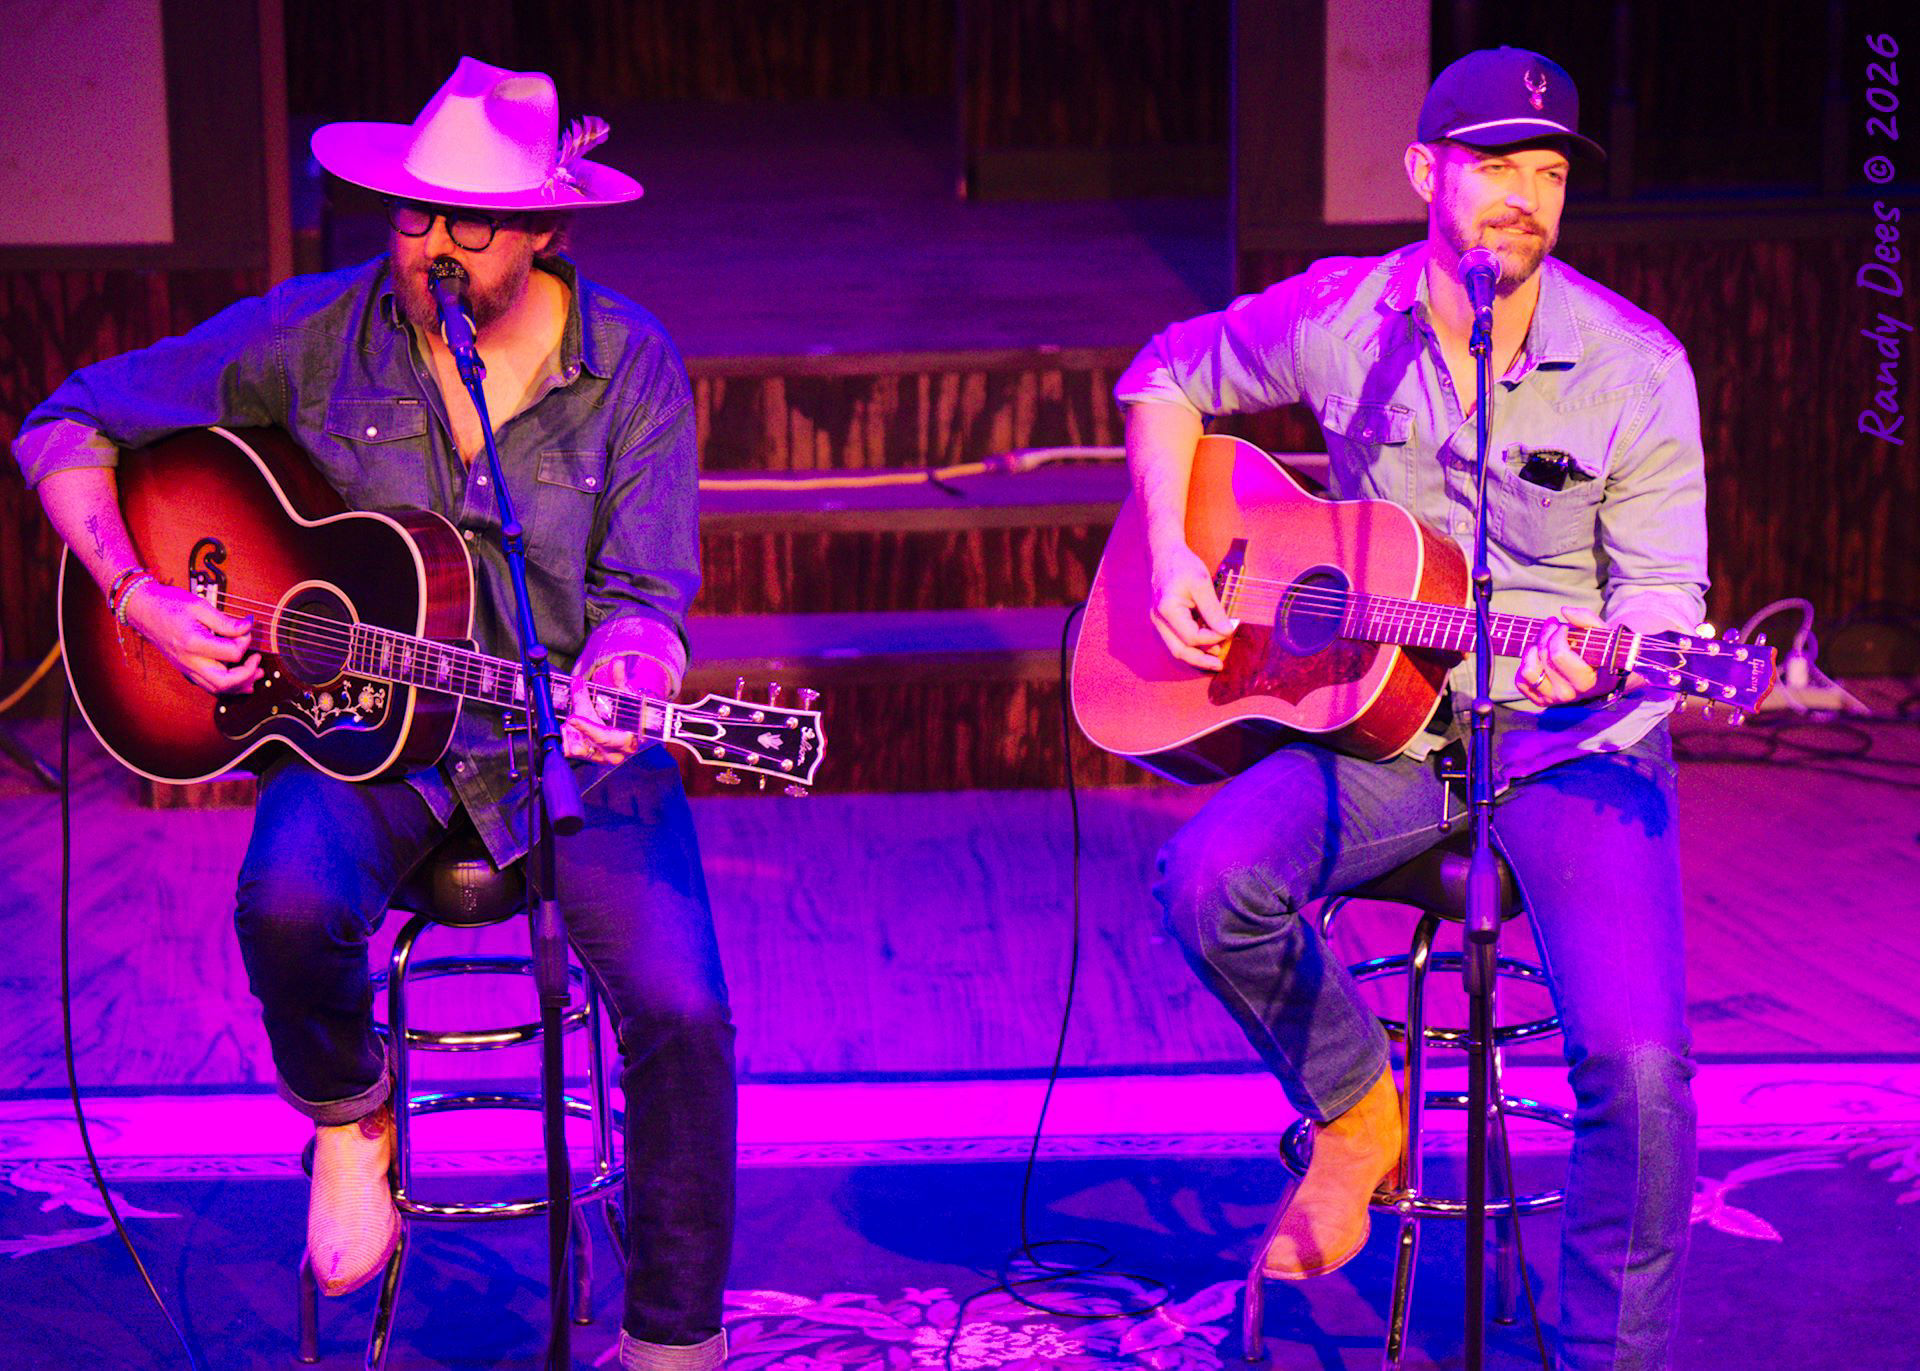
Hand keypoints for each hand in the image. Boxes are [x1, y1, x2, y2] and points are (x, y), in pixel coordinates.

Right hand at [121, 580, 261, 693]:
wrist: (143, 609)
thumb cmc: (169, 604)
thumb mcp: (200, 606)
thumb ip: (225, 621)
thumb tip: (248, 627)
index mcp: (193, 643)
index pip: (231, 653)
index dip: (245, 641)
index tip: (246, 629)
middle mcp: (189, 661)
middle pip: (224, 682)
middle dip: (247, 674)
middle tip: (257, 659)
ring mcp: (186, 668)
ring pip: (217, 689)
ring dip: (241, 685)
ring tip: (257, 673)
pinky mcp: (186, 669)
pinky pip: (209, 685)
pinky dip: (228, 685)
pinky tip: (241, 679)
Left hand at [561, 652, 666, 764]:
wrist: (628, 731)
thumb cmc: (629, 713)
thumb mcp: (625, 696)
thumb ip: (620, 679)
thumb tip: (618, 661)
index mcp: (628, 742)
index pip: (605, 737)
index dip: (588, 728)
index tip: (572, 717)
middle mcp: (613, 755)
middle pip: (588, 745)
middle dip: (578, 727)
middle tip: (570, 715)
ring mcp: (598, 758)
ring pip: (576, 748)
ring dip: (571, 732)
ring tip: (575, 718)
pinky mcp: (585, 758)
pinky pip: (568, 750)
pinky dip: (566, 736)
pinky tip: (570, 726)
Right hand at [1148, 542, 1237, 671]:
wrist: (1165, 554)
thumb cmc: (1183, 565)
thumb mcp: (1202, 583)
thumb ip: (1213, 610)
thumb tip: (1227, 632)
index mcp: (1167, 610)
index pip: (1192, 636)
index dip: (1213, 637)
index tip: (1232, 628)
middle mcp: (1159, 620)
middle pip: (1180, 650)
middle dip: (1201, 660)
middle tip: (1221, 665)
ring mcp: (1159, 622)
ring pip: (1177, 648)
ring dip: (1197, 655)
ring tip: (1217, 656)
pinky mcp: (1164, 621)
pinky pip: (1178, 640)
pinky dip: (1193, 645)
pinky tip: (1208, 644)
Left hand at [1516, 605, 1616, 706]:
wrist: (1601, 676)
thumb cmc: (1602, 651)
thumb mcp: (1603, 634)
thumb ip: (1588, 619)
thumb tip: (1564, 611)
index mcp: (1590, 680)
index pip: (1559, 654)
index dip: (1557, 635)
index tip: (1563, 627)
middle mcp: (1571, 694)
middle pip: (1544, 656)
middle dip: (1546, 634)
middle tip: (1552, 625)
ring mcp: (1555, 699)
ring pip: (1529, 670)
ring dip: (1532, 649)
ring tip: (1543, 640)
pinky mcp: (1541, 700)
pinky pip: (1521, 681)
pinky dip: (1525, 665)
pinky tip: (1538, 656)